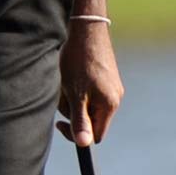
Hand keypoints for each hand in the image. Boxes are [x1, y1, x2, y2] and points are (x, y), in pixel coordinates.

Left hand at [56, 22, 123, 144]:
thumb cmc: (79, 62)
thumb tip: (84, 144)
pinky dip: (77, 89)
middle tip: (62, 94)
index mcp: (109, 105)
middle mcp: (115, 98)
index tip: (61, 122)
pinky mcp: (107, 77)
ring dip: (73, 99)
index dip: (77, 133)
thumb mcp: (75, 94)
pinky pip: (91, 93)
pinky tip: (72, 74)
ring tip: (66, 81)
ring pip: (88, 105)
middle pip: (91, 120)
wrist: (87, 30)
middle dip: (73, 111)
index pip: (96, 135)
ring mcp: (112, 87)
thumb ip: (80, 120)